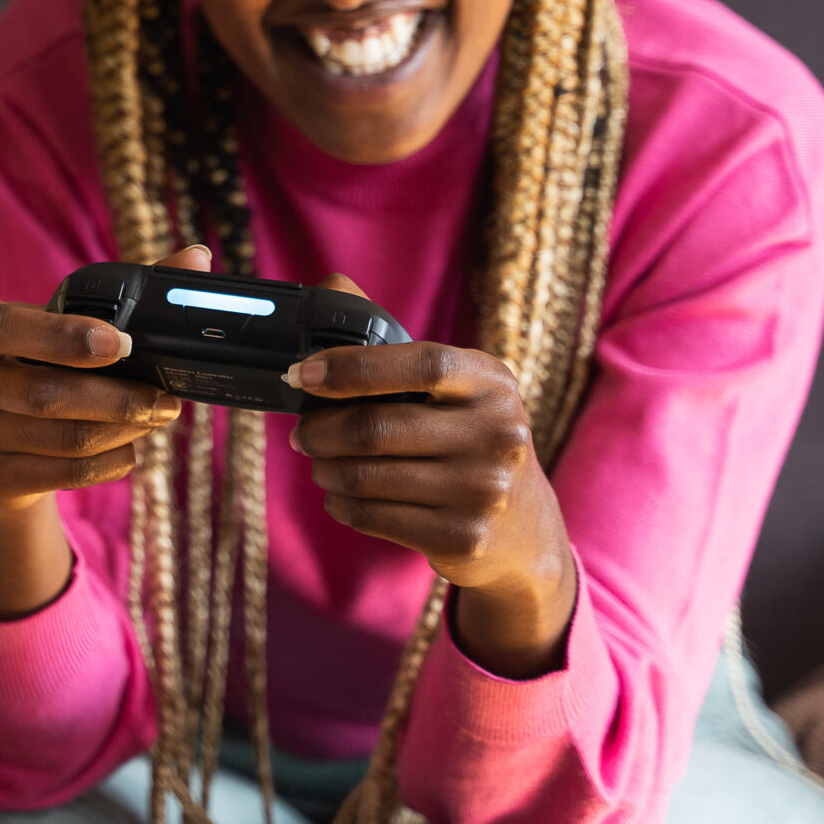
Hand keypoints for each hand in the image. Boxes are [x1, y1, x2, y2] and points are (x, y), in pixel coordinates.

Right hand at [0, 245, 201, 617]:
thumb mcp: (61, 323)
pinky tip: (128, 448)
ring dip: (122, 431)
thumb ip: (124, 292)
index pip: (6, 328)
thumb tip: (197, 258)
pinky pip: (63, 475)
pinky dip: (109, 462)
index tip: (126, 344)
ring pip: (62, 439)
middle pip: (44, 395)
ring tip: (155, 419)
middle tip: (166, 399)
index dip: (65, 337)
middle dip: (118, 398)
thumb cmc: (35, 361)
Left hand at [288, 275, 576, 676]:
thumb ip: (391, 340)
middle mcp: (498, 433)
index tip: (302, 374)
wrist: (522, 528)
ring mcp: (484, 490)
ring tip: (321, 464)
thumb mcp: (454, 386)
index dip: (351, 367)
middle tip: (301, 434)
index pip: (419, 363)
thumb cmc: (468, 438)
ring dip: (326, 469)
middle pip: (376, 427)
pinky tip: (341, 497)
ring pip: (367, 477)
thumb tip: (331, 286)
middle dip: (320, 430)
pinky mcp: (463, 537)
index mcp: (492, 382)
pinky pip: (374, 516)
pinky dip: (342, 505)